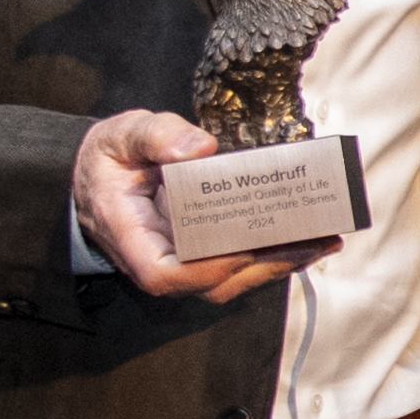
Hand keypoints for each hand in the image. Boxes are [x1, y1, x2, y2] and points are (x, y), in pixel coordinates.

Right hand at [73, 110, 343, 302]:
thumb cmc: (108, 160)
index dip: (208, 268)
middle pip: (214, 281)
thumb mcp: (121, 136)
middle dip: (268, 263)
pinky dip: (273, 253)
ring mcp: (182, 264)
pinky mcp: (201, 257)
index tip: (244, 248)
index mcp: (132, 239)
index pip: (167, 274)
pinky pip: (238, 265)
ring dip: (280, 262)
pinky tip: (306, 237)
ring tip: (323, 238)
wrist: (96, 178)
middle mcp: (160, 262)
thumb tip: (199, 148)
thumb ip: (156, 136)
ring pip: (233, 279)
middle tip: (315, 237)